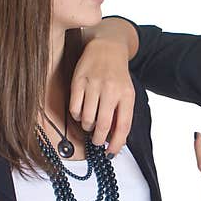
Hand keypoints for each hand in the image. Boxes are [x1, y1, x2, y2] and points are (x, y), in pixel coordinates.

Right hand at [69, 35, 134, 154]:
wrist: (107, 47)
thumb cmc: (117, 75)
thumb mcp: (126, 94)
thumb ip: (122, 115)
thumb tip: (113, 141)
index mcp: (126, 95)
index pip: (123, 126)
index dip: (116, 143)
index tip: (111, 152)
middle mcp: (111, 90)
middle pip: (103, 126)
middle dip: (98, 139)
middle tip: (96, 141)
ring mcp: (94, 85)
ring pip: (87, 119)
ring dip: (87, 127)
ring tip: (90, 123)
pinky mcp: (78, 80)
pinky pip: (74, 108)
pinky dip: (77, 116)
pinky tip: (81, 112)